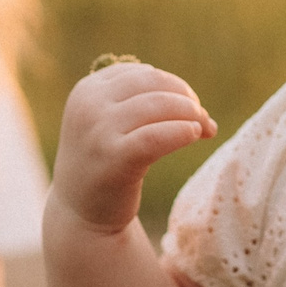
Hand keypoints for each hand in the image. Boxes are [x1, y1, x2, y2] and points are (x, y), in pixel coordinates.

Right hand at [51, 60, 216, 233]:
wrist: (80, 213)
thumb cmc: (105, 164)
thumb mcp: (110, 123)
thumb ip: (141, 104)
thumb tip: (194, 104)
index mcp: (88, 90)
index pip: (144, 74)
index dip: (175, 86)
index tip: (191, 108)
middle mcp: (89, 105)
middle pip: (154, 84)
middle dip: (187, 99)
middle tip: (204, 120)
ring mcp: (98, 131)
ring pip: (159, 105)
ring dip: (192, 114)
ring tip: (205, 130)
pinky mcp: (112, 158)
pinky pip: (156, 136)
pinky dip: (181, 131)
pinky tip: (196, 135)